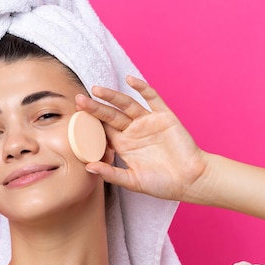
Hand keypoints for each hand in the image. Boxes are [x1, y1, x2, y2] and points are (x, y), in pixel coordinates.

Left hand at [75, 76, 207, 201]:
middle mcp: (133, 131)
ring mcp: (148, 122)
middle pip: (110, 115)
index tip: (74, 118)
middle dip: (94, 107)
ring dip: (112, 96)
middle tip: (78, 99)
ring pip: (126, 104)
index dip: (89, 123)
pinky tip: (130, 80)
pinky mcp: (164, 116)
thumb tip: (88, 168)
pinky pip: (152, 99)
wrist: (190, 180)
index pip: (102, 130)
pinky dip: (143, 88)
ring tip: (96, 89)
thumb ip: (111, 174)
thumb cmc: (162, 184)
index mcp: (123, 145)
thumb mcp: (133, 181)